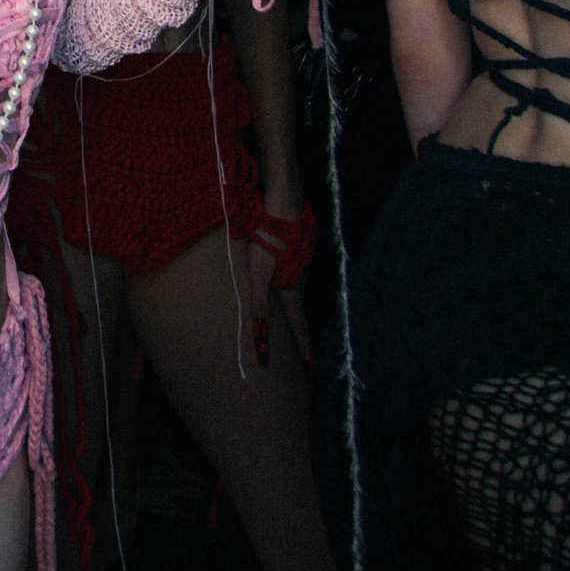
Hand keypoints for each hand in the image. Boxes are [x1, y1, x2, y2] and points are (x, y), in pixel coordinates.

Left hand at [245, 239, 314, 368]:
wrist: (284, 206)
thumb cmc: (268, 241)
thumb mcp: (258, 272)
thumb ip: (259, 300)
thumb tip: (260, 329)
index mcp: (291, 287)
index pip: (298, 324)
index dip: (304, 345)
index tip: (311, 365)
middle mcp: (301, 276)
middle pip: (300, 306)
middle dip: (300, 326)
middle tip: (302, 344)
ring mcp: (304, 260)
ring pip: (298, 284)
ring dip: (295, 300)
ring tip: (293, 312)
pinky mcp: (301, 245)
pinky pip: (297, 266)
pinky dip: (292, 275)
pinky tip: (286, 270)